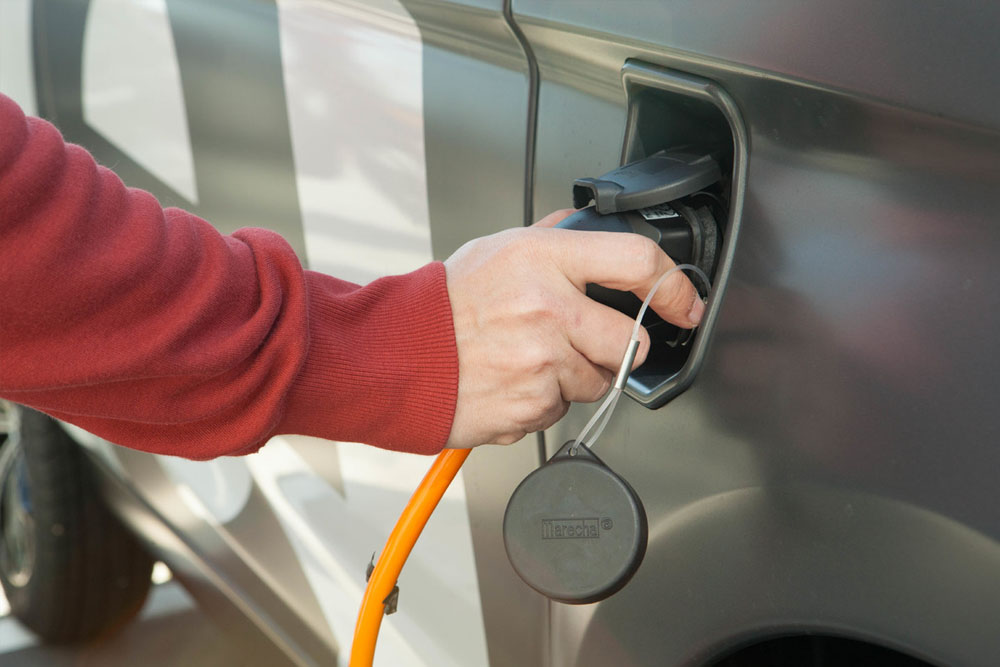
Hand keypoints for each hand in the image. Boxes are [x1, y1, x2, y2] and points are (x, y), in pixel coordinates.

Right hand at [444, 209, 704, 447]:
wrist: (400, 356)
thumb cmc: (444, 305)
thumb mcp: (495, 248)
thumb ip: (550, 239)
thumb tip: (588, 229)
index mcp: (542, 260)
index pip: (637, 261)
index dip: (674, 286)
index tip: (684, 303)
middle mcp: (547, 308)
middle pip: (630, 339)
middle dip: (615, 346)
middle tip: (579, 341)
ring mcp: (543, 361)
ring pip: (600, 380)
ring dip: (576, 375)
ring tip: (531, 359)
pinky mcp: (534, 405)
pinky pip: (565, 408)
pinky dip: (546, 400)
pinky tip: (514, 380)